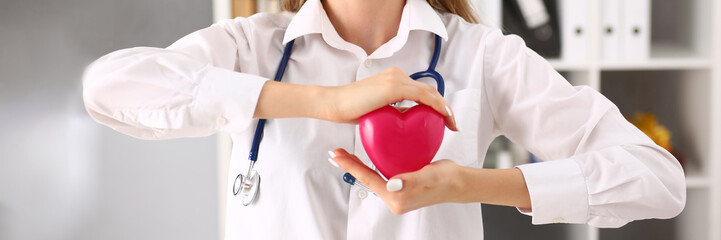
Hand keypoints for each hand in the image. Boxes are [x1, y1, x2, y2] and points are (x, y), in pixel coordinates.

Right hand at [322, 67, 457, 130]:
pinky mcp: (393, 87)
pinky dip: (436, 106)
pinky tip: (444, 117)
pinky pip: (422, 96)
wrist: (333, 104)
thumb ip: (392, 112)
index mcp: (393, 79)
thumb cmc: (349, 110)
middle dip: (445, 108)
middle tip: (453, 125)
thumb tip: (404, 123)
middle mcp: (397, 75)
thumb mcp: (377, 111)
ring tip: (452, 123)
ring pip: (429, 92)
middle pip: (429, 91)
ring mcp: (396, 79)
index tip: (444, 122)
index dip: (436, 105)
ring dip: (444, 108)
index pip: (421, 92)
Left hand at [329, 148, 464, 214]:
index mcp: (397, 198)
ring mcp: (396, 194)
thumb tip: (393, 184)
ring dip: (357, 165)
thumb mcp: (431, 175)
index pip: (368, 179)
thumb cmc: (448, 179)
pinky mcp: (399, 188)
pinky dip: (369, 166)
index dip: (351, 166)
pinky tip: (365, 155)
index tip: (336, 156)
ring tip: (344, 153)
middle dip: (349, 166)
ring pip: (371, 177)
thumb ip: (412, 180)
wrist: (459, 184)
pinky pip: (380, 176)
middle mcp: (394, 199)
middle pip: (366, 179)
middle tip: (334, 152)